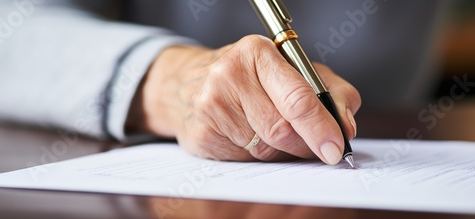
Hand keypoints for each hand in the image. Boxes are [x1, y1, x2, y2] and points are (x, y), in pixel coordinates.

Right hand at [137, 35, 360, 163]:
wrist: (188, 83)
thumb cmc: (247, 77)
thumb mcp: (290, 70)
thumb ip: (328, 91)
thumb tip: (346, 125)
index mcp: (257, 52)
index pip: (296, 97)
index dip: (321, 127)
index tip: (336, 147)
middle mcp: (229, 74)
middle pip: (281, 129)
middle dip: (304, 144)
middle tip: (317, 149)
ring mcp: (211, 105)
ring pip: (264, 148)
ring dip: (278, 150)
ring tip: (270, 131)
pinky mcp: (201, 133)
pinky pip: (243, 158)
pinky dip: (254, 154)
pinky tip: (245, 136)